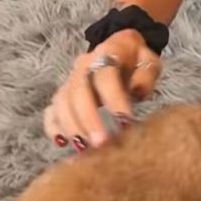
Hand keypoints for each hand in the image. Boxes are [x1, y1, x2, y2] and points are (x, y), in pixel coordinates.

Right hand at [43, 29, 161, 151]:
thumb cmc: (137, 61)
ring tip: (86, 149)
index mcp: (108, 52)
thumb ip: (146, 75)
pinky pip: (51, 111)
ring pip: (62, 102)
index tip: (125, 124)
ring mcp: (70, 80)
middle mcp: (84, 65)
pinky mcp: (63, 95)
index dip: (114, 99)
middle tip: (102, 143)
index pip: (106, 75)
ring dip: (72, 127)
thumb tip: (137, 92)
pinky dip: (53, 127)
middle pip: (78, 91)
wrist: (121, 51)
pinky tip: (63, 143)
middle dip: (89, 119)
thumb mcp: (150, 61)